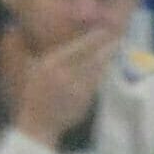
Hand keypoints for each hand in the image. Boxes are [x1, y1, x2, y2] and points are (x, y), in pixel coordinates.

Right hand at [12, 23, 118, 144]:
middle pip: (89, 56)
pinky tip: (110, 65)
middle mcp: (62, 73)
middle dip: (104, 44)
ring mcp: (75, 87)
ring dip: (108, 57)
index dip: (91, 38)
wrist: (39, 123)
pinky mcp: (84, 99)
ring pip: (96, 68)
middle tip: (117, 34)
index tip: (103, 30)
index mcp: (49, 64)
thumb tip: (62, 41)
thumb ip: (50, 56)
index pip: (75, 48)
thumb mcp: (36, 70)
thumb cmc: (36, 94)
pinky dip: (104, 72)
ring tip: (117, 45)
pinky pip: (97, 82)